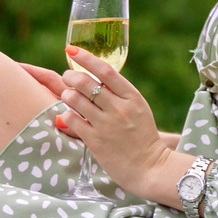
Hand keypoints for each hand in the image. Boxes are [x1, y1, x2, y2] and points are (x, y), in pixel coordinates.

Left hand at [35, 46, 186, 204]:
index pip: (106, 70)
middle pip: (86, 83)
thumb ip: (119, 94)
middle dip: (71, 76)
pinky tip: (69, 115)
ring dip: (67, 94)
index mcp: (132, 97)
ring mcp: (106, 125)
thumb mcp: (138, 109)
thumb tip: (93, 79)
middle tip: (68, 77)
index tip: (72, 50)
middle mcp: (119, 109)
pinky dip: (67, 114)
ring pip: (75, 99)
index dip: (85, 58)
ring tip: (68, 96)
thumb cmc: (143, 137)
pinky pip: (72, 120)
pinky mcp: (96, 141)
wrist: (150, 167)